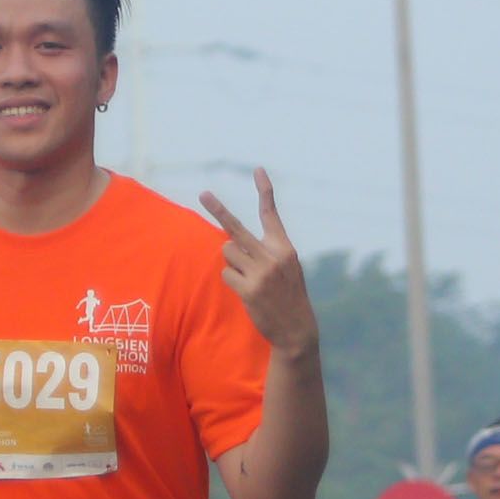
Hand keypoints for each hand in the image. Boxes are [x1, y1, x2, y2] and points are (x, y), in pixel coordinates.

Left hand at [200, 170, 316, 358]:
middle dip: (218, 209)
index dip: (264, 191)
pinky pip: (226, 274)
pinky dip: (232, 280)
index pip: (271, 214)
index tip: (257, 169)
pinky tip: (247, 291)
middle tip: (203, 193)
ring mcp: (261, 273)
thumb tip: (228, 242)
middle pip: (236, 229)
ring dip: (232, 263)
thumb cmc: (287, 295)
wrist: (297, 329)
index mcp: (284, 248)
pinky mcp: (250, 289)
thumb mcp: (286, 268)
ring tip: (249, 277)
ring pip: (227, 252)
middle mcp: (273, 256)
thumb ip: (264, 251)